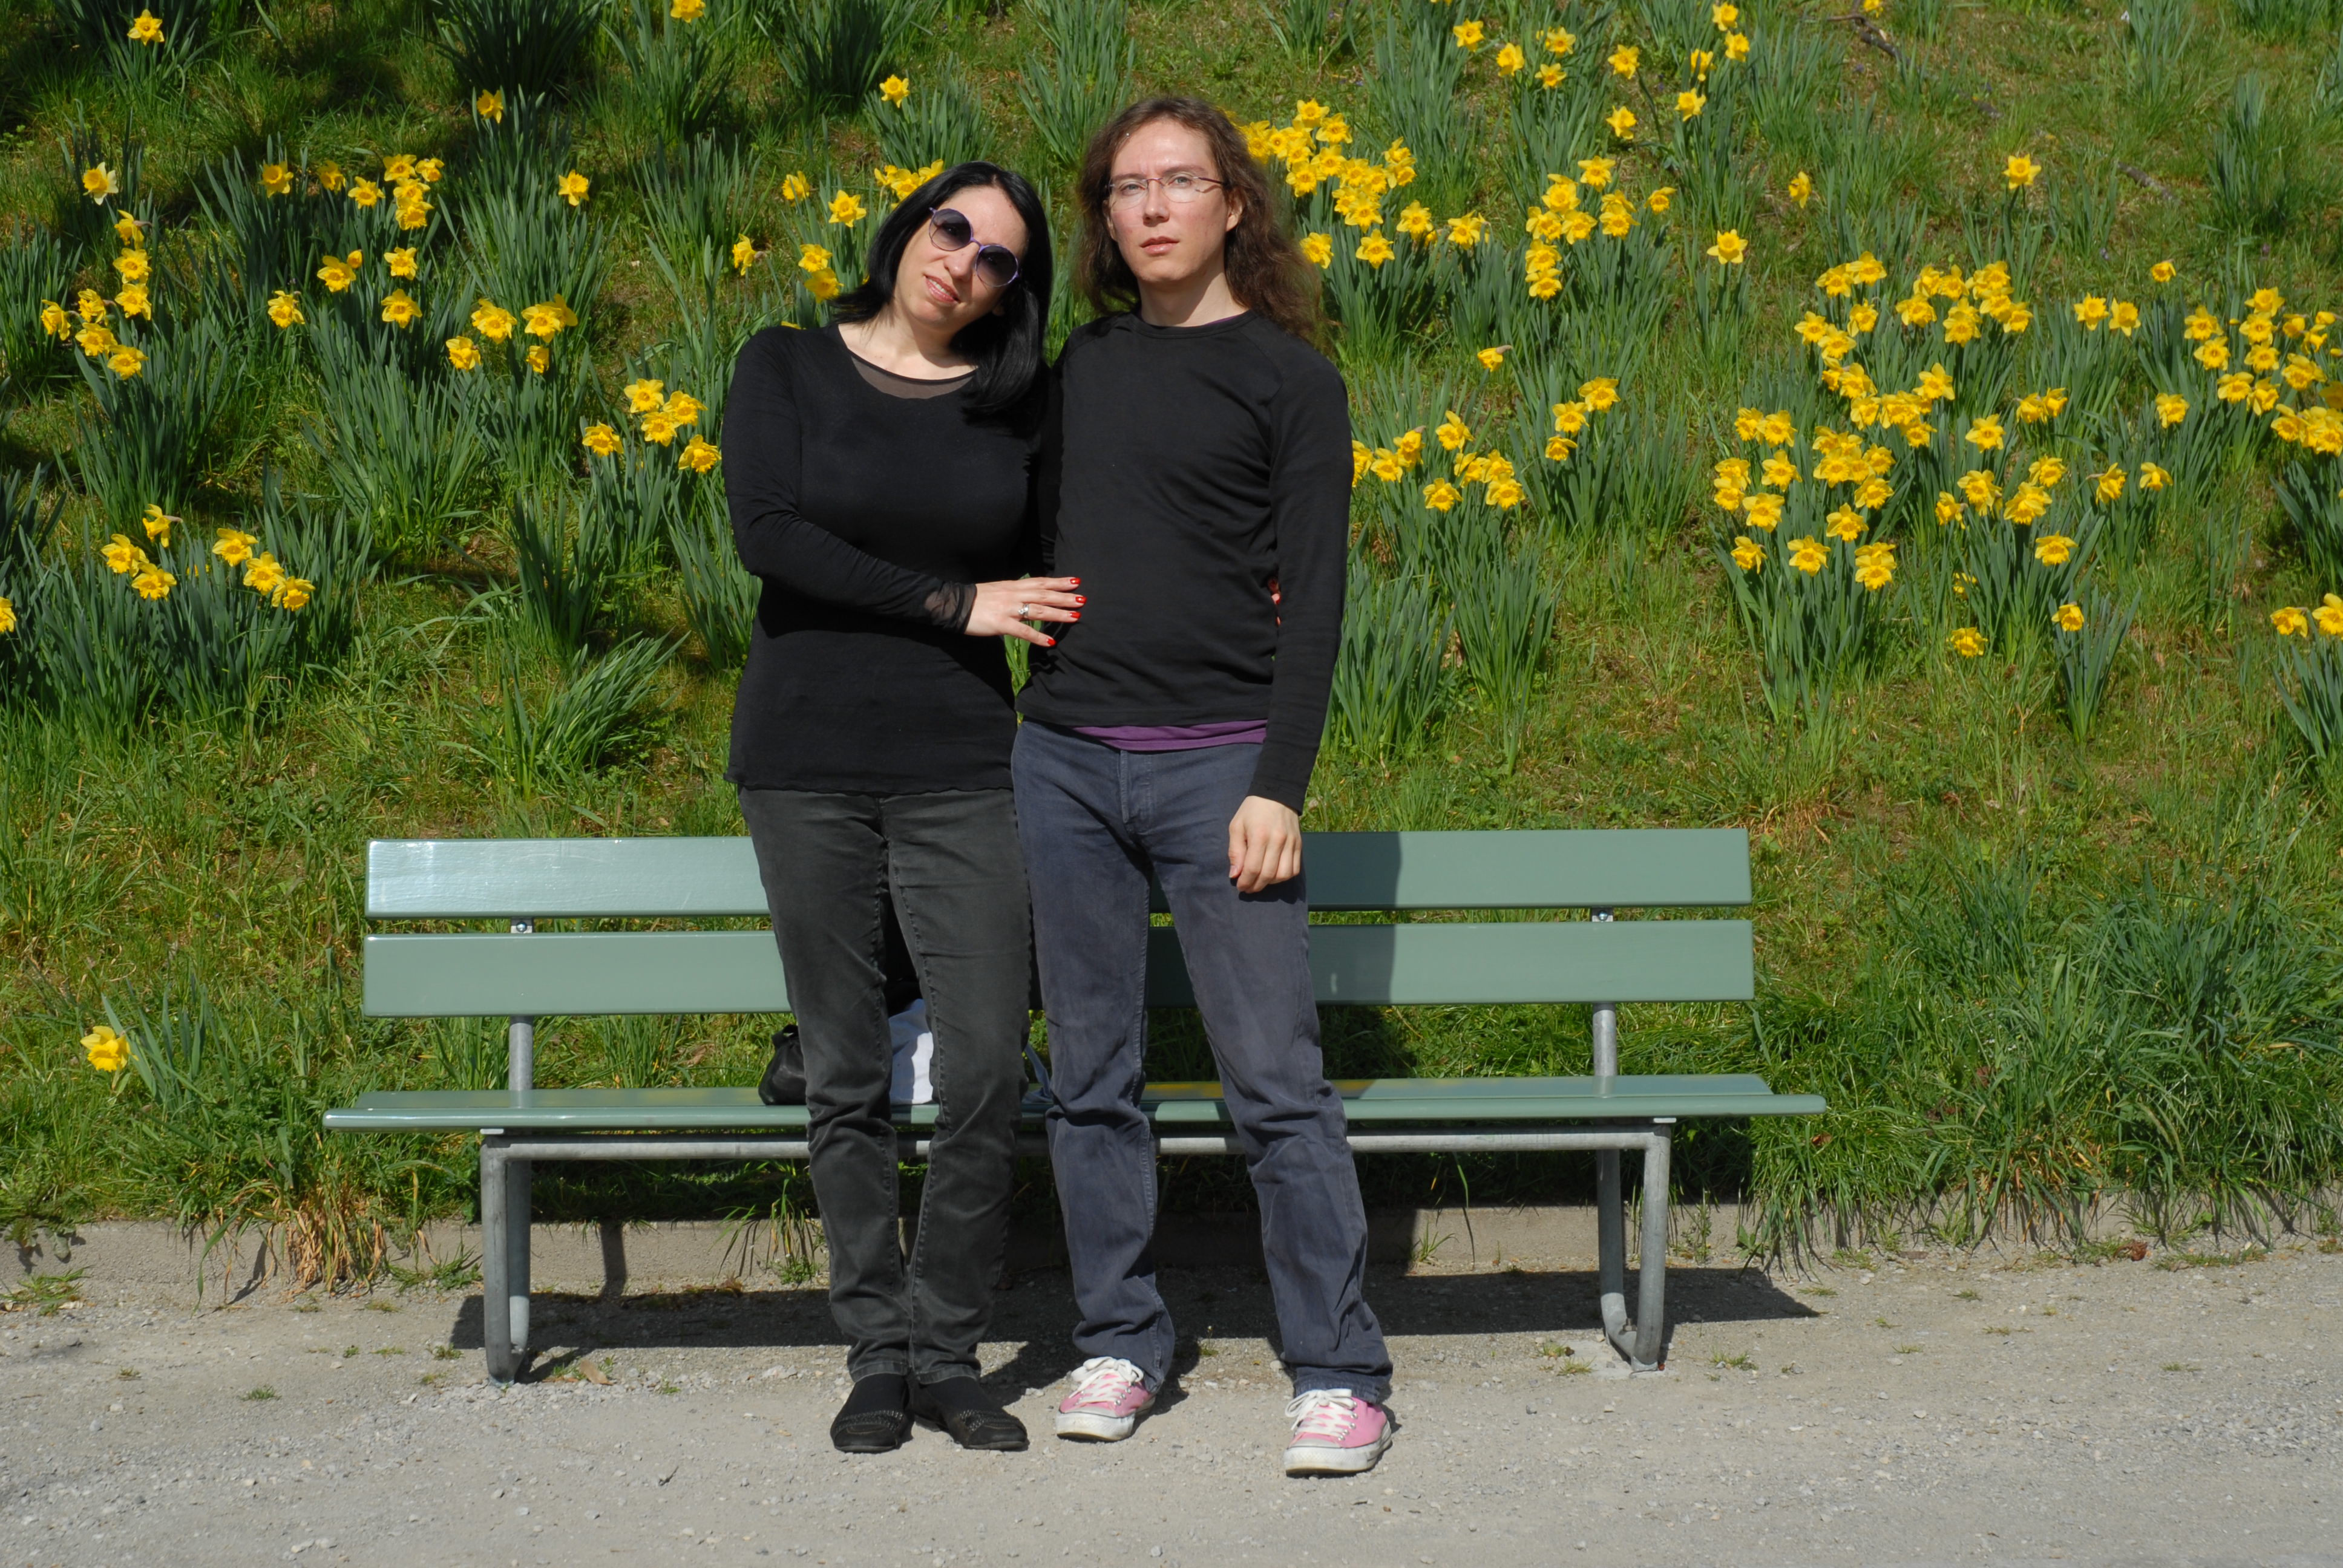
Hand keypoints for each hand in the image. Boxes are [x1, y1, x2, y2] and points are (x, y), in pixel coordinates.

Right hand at [965, 576, 1081, 645]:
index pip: (1040, 582)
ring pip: (1038, 610)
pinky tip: (1051, 643)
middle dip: (1064, 597)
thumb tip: (1028, 597)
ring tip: (1075, 617)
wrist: (953, 604)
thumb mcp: (998, 591)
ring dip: (1058, 614)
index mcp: (1013, 586)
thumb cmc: (975, 599)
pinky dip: (1038, 637)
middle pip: (1044, 594)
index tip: (1075, 581)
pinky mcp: (1001, 624)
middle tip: (1083, 599)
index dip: (1058, 582)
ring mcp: (1008, 609)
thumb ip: (1014, 593)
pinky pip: (1023, 631)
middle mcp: (1013, 595)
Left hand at [1227, 795, 1301, 892]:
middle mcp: (1278, 841)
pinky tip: (1273, 874)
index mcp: (1260, 835)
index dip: (1245, 882)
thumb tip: (1235, 874)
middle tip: (1248, 887)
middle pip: (1268, 875)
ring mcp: (1291, 843)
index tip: (1239, 886)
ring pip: (1284, 875)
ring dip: (1270, 883)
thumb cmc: (1252, 811)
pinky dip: (1283, 877)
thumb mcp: (1236, 826)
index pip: (1253, 868)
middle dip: (1256, 886)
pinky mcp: (1299, 844)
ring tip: (1260, 880)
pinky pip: (1294, 869)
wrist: (1277, 794)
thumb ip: (1235, 851)